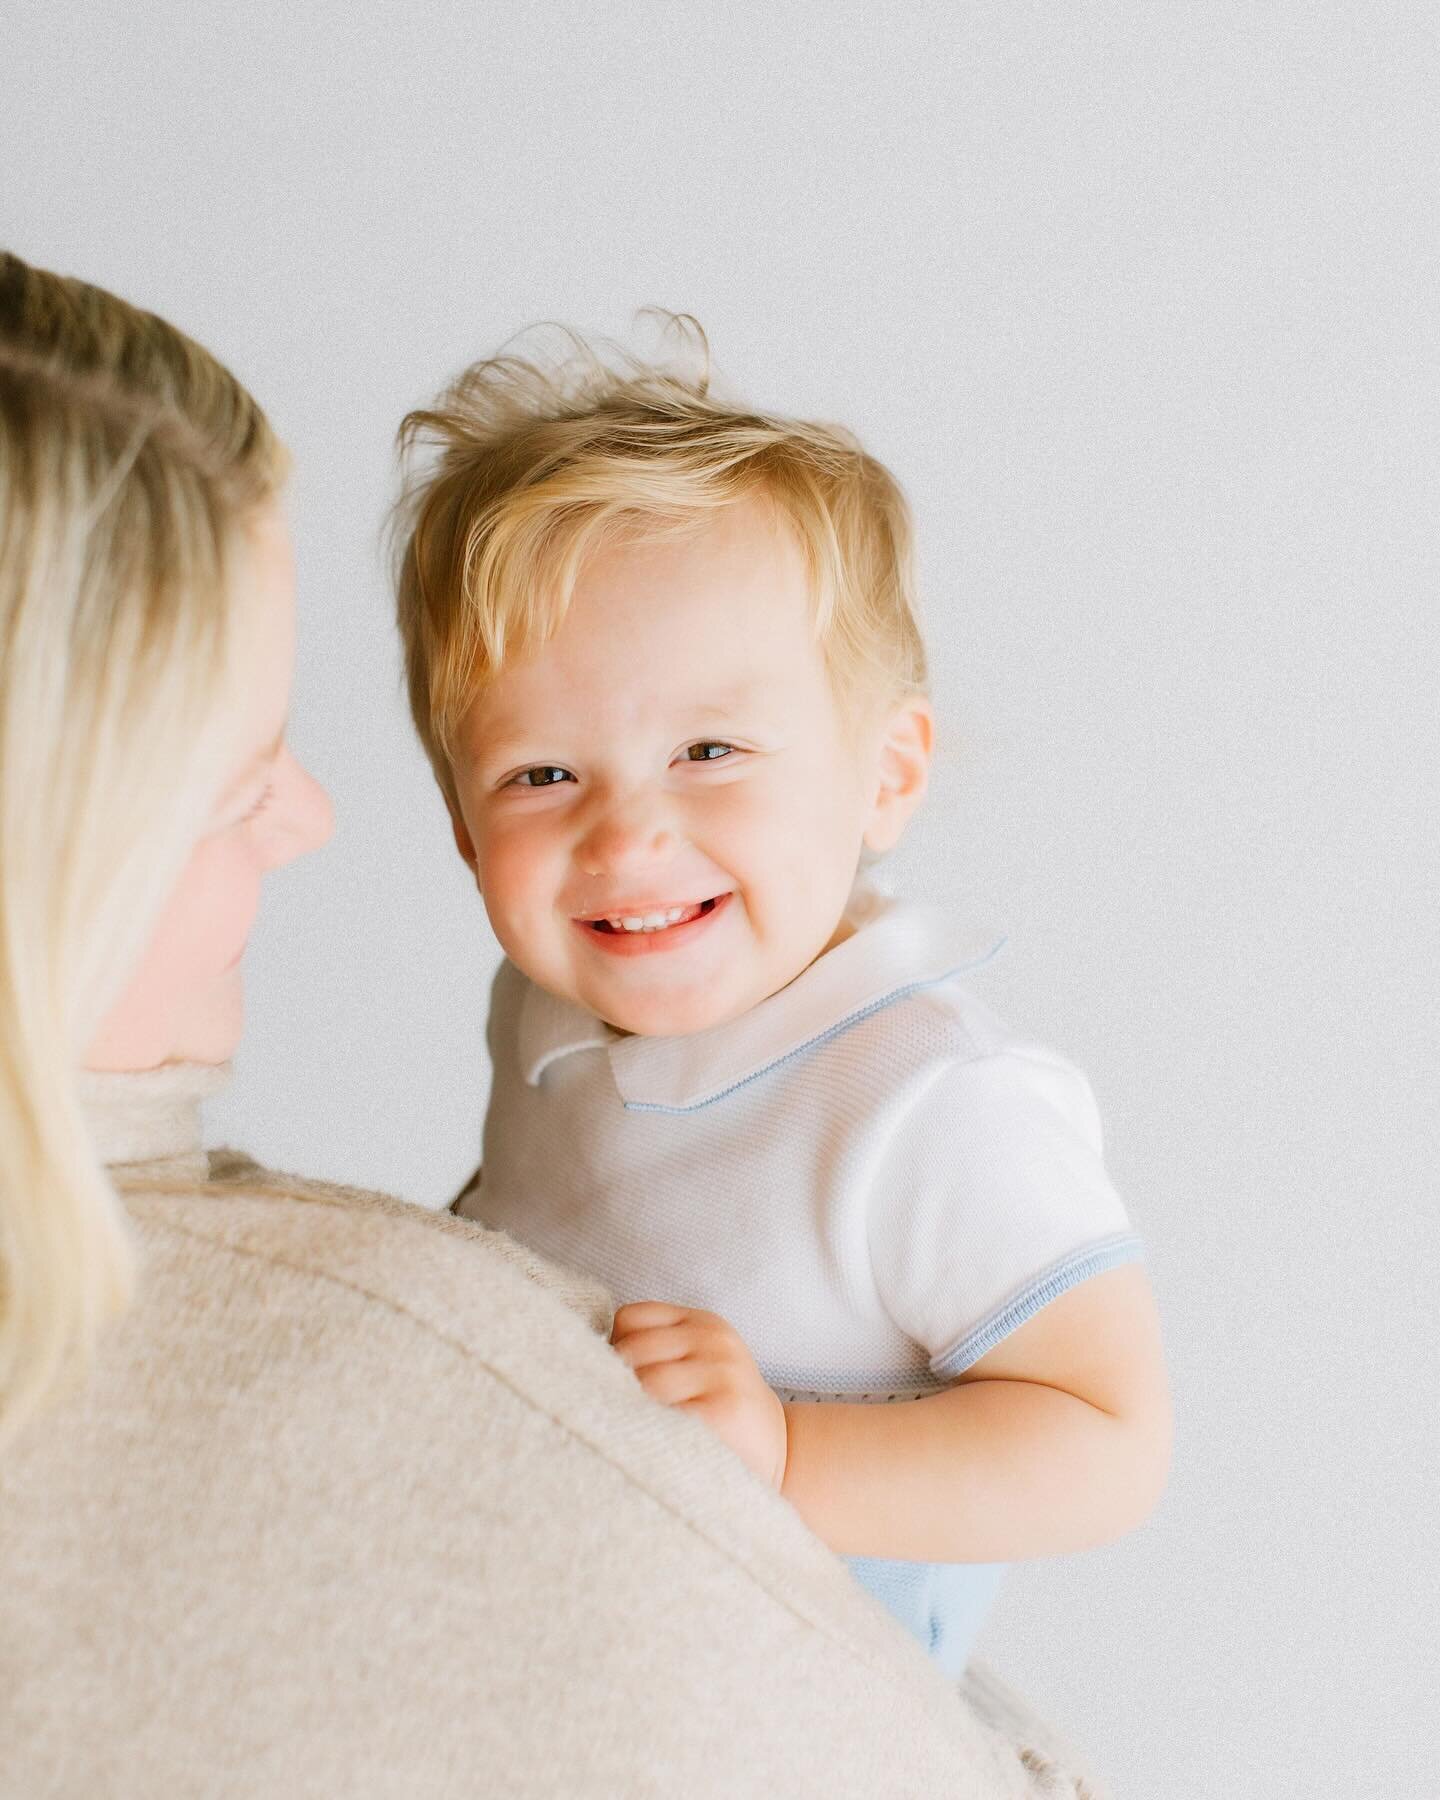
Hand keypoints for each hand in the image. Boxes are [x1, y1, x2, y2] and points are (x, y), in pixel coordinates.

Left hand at [610, 1301, 787, 1490]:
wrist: (783, 1453)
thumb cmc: (722, 1411)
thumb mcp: (700, 1364)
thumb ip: (659, 1352)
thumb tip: (585, 1360)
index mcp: (702, 1322)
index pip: (630, 1317)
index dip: (613, 1348)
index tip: (616, 1379)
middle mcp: (713, 1338)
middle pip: (632, 1350)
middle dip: (613, 1382)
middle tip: (613, 1411)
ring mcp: (721, 1371)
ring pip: (645, 1382)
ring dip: (628, 1409)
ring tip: (630, 1428)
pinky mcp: (722, 1409)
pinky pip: (665, 1414)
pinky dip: (648, 1428)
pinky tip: (650, 1442)